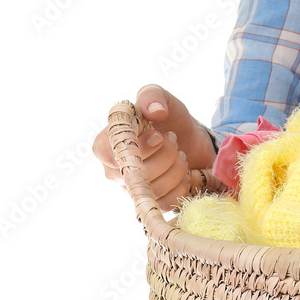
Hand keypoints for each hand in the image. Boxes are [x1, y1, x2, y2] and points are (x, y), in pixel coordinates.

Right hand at [93, 84, 218, 211]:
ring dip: (176, 169)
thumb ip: (153, 96)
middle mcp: (115, 170)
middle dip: (165, 155)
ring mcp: (133, 189)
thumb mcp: (161, 99)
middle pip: (136, 173)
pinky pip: (166, 203)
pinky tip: (184, 173)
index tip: (158, 136)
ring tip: (180, 154)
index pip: (107, 153)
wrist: (191, 141)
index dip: (137, 148)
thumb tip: (154, 111)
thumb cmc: (168, 119)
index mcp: (107, 143)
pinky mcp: (153, 202)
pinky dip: (181, 186)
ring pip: (154, 189)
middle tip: (174, 140)